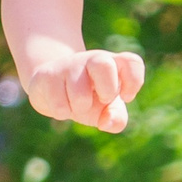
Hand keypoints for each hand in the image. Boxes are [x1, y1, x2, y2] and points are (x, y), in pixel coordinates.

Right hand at [25, 48, 145, 133]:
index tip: (125, 97)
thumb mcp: (106, 111)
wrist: (52, 90)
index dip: (133, 82)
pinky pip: (59, 103)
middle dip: (106, 91)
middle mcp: (92, 59)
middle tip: (101, 99)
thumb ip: (116, 119)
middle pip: (104, 64)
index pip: (132, 62)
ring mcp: (69, 64)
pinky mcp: (47, 74)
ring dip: (80, 108)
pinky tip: (62, 105)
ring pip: (79, 93)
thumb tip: (106, 122)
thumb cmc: (88, 99)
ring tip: (77, 105)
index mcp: (113, 65)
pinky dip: (63, 113)